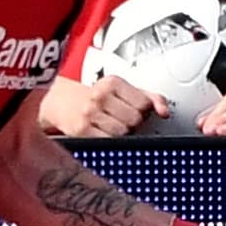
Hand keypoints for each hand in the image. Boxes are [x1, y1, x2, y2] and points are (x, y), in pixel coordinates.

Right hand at [39, 73, 167, 138]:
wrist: (60, 102)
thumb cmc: (96, 98)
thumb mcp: (123, 91)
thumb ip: (150, 98)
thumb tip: (165, 112)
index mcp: (113, 82)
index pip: (144, 103)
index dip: (143, 111)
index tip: (134, 110)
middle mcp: (100, 95)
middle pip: (135, 120)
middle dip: (133, 124)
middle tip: (122, 120)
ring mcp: (89, 114)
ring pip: (123, 133)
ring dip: (122, 135)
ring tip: (112, 126)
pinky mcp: (81, 131)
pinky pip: (108, 143)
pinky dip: (110, 142)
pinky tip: (104, 134)